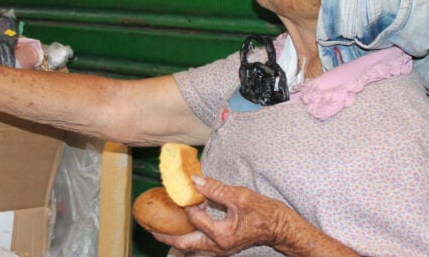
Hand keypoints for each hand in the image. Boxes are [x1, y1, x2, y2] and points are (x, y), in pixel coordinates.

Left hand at [151, 175, 291, 255]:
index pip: (194, 217)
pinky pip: (198, 240)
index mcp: (221, 236)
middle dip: (165, 236)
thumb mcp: (241, 196)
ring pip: (190, 245)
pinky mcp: (221, 244)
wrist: (281, 227)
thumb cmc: (265, 213)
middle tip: (148, 225)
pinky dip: (187, 232)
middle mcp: (218, 246)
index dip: (186, 201)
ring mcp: (219, 247)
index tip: (181, 187)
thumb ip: (216, 189)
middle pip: (183, 244)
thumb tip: (193, 181)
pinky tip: (181, 221)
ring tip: (159, 225)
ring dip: (175, 235)